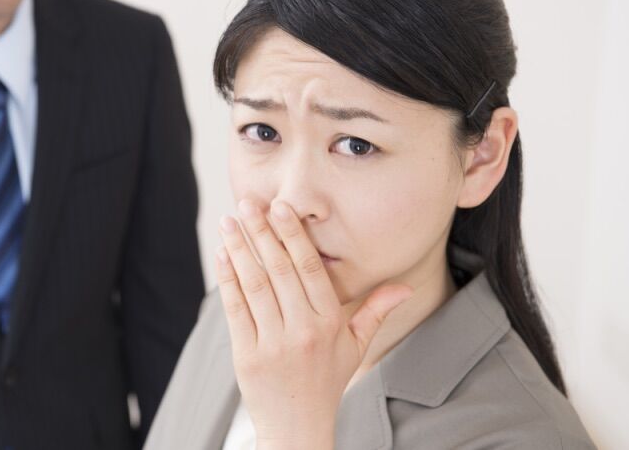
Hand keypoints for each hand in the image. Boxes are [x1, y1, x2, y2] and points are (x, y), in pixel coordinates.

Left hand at [216, 199, 412, 449]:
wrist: (298, 429)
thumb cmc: (327, 381)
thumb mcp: (356, 346)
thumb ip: (376, 312)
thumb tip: (405, 287)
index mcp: (330, 322)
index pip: (309, 268)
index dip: (293, 234)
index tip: (280, 207)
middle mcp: (303, 331)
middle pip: (279, 269)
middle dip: (261, 232)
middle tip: (248, 202)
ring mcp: (273, 344)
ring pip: (254, 284)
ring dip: (239, 249)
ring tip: (229, 222)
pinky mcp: (248, 357)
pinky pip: (235, 310)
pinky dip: (227, 280)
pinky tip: (222, 255)